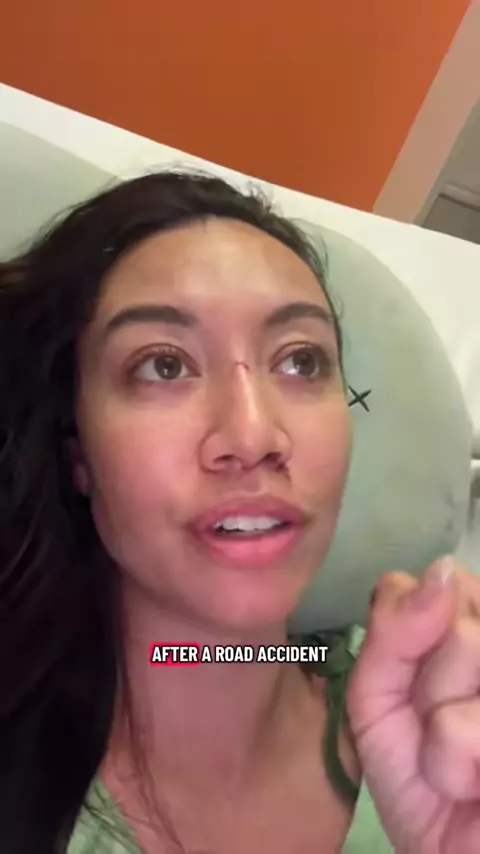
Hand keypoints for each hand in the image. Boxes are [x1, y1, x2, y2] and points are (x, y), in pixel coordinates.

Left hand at [346, 557, 479, 853]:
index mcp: (475, 624)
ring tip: (455, 760)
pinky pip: (463, 726)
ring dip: (438, 728)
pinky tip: (472, 786)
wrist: (450, 851)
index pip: (441, 580)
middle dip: (428, 683)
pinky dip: (451, 765)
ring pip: (466, 648)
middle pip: (455, 618)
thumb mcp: (380, 696)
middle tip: (437, 727)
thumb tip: (441, 570)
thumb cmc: (419, 774)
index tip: (416, 684)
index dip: (412, 634)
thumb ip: (393, 631)